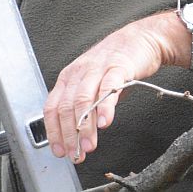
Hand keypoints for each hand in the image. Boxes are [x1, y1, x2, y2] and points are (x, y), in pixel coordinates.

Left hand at [43, 12, 180, 164]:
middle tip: (76, 154)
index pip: (53, 107)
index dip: (54, 131)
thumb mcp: (92, 85)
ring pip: (84, 99)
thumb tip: (74, 137)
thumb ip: (83, 107)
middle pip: (67, 106)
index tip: (59, 150)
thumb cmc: (115, 64)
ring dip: (85, 126)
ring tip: (89, 145)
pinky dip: (105, 107)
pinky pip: (108, 87)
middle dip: (69, 135)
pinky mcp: (118, 66)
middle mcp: (79, 72)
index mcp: (69, 78)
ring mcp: (97, 68)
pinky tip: (105, 122)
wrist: (140, 39)